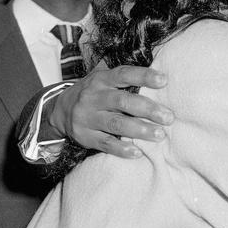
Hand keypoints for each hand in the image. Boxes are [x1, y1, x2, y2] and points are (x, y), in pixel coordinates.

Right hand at [49, 65, 173, 157]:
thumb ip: (126, 80)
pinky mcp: (85, 136)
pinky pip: (105, 144)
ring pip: (116, 124)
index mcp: (101, 80)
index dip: (144, 76)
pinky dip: (122, 149)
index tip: (164, 81)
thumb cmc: (94, 94)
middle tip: (169, 117)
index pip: (123, 75)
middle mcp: (93, 97)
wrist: (59, 110)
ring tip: (159, 135)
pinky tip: (137, 152)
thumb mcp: (103, 80)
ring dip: (140, 130)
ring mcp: (88, 117)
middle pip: (123, 102)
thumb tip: (162, 78)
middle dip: (148, 109)